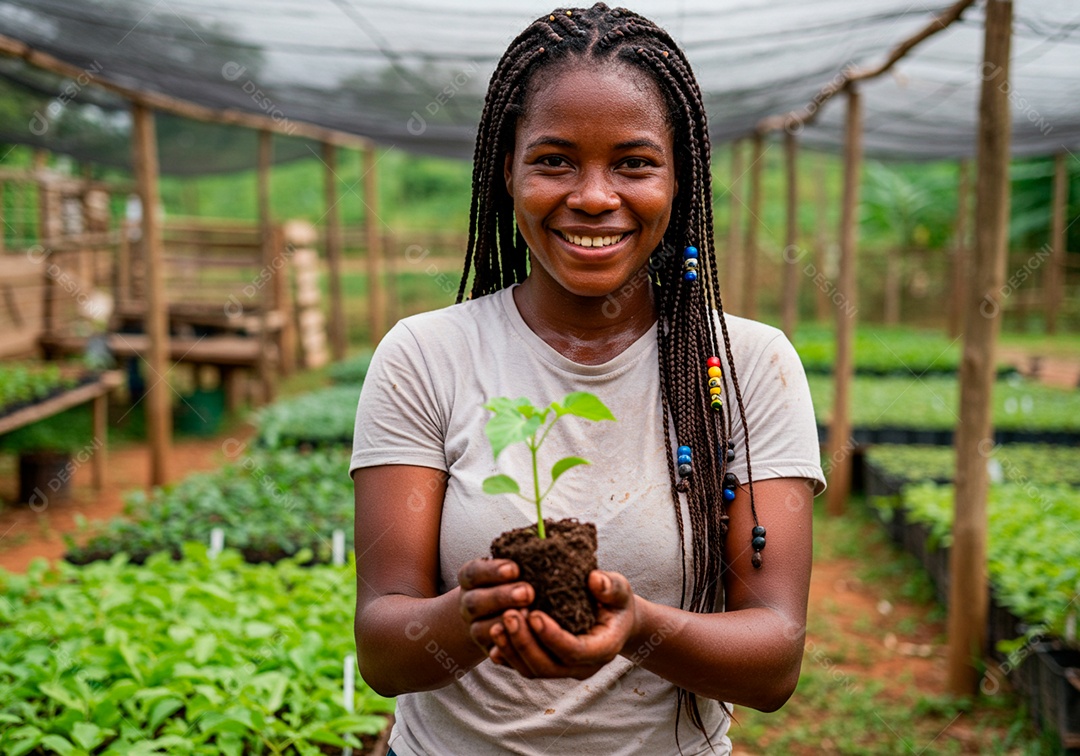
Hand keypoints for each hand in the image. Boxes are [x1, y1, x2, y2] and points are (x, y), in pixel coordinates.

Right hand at [457, 558, 534, 653]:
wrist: (495, 612)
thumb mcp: (511, 566)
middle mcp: (469, 603)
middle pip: (475, 601)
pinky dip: (506, 649)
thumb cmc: (514, 580)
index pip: (473, 572)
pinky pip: (493, 653)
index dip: (491, 571)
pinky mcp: (489, 650)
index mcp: (472, 579)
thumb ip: (523, 556)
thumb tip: (545, 536)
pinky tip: (521, 642)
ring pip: (480, 629)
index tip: (514, 568)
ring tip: (529, 616)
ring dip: (504, 624)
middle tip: (528, 592)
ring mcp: (476, 628)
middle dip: (501, 597)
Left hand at [489, 570, 636, 678]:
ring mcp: (564, 670)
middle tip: (510, 614)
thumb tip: (594, 580)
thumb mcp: (619, 589)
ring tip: (498, 623)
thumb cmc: (614, 601)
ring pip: (532, 670)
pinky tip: (495, 636)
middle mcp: (583, 666)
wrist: (612, 618)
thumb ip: (610, 586)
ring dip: (512, 649)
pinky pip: (523, 667)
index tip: (533, 613)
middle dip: (525, 643)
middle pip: (548, 666)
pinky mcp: (548, 666)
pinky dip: (507, 656)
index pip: (575, 651)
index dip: (552, 636)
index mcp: (603, 648)